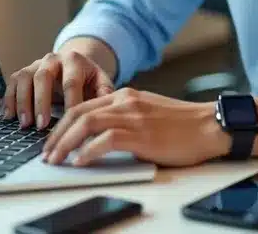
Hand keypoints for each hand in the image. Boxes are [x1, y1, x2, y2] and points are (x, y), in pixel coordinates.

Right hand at [2, 50, 114, 130]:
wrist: (75, 66)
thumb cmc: (89, 80)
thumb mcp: (102, 83)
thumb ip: (105, 95)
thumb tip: (104, 110)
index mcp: (75, 60)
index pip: (71, 82)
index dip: (69, 103)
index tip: (70, 123)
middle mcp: (53, 59)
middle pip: (43, 77)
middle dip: (42, 102)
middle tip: (42, 125)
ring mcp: (36, 64)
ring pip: (24, 78)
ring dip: (23, 102)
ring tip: (25, 124)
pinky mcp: (24, 72)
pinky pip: (12, 82)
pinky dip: (10, 99)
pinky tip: (9, 117)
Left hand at [41, 88, 229, 167]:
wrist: (211, 126)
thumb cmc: (184, 125)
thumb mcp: (148, 113)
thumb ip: (126, 118)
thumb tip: (101, 136)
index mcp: (125, 96)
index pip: (82, 106)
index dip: (63, 124)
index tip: (53, 141)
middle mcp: (125, 102)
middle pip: (78, 113)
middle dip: (57, 135)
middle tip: (47, 153)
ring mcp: (133, 116)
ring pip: (86, 124)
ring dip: (66, 143)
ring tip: (56, 160)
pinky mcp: (142, 134)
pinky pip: (106, 140)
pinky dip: (88, 151)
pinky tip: (80, 162)